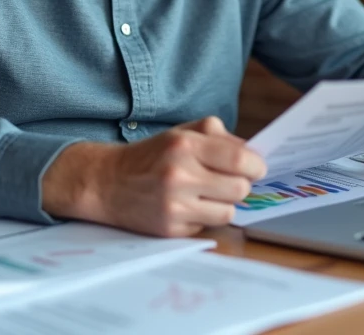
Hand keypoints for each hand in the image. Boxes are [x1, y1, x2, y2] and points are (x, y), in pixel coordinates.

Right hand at [42, 116, 266, 236]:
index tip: (256, 167)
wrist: (106, 182)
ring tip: (207, 194)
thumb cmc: (151, 155)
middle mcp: (179, 175)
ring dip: (224, 204)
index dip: (256, 166)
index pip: (240, 160)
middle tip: (229, 181)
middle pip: (240, 189)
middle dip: (241, 185)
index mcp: (185, 145)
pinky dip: (204, 217)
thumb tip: (252, 153)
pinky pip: (207, 226)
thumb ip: (218, 136)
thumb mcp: (181, 133)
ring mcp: (174, 205)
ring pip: (228, 212)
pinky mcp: (169, 229)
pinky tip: (188, 206)